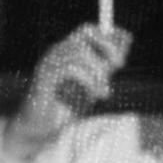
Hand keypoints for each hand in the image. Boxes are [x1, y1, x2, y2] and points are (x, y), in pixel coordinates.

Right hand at [6, 22, 131, 152]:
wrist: (38, 131)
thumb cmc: (63, 109)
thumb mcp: (91, 85)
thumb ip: (104, 67)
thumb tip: (124, 46)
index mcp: (66, 52)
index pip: (90, 30)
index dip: (110, 37)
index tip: (123, 57)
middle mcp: (56, 52)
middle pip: (85, 32)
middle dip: (107, 46)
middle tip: (118, 66)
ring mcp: (48, 62)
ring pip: (80, 51)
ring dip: (98, 71)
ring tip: (103, 92)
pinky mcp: (43, 77)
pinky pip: (71, 69)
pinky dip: (88, 81)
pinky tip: (93, 95)